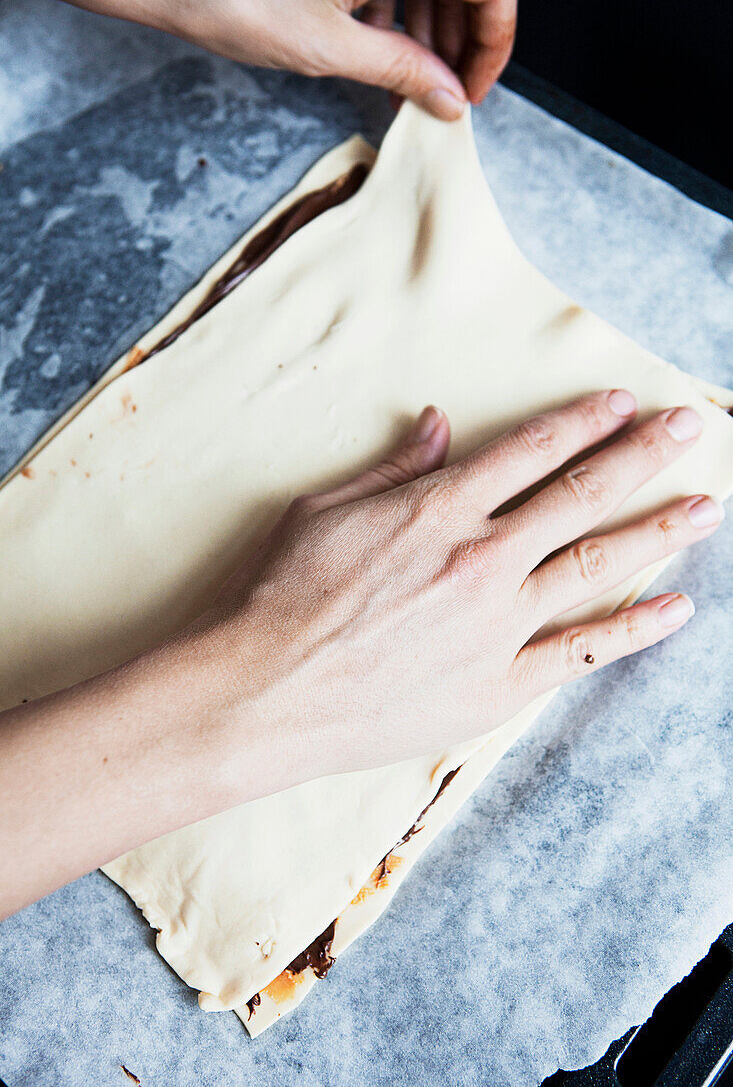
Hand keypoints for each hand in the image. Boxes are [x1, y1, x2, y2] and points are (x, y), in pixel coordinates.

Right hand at [2, 391, 721, 917]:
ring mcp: (497, 624)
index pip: (531, 451)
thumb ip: (394, 468)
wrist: (265, 692)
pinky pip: (581, 652)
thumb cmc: (281, 595)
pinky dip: (633, 629)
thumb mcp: (324, 509)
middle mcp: (481, 557)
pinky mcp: (498, 685)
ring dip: (659, 529)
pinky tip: (677, 608)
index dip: (582, 421)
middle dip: (642, 455)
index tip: (621, 404)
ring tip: (708, 507)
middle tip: (689, 428)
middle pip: (581, 494)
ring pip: (597, 565)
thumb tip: (441, 426)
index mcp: (438, 508)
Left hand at [14, 0, 518, 117]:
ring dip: (432, 30)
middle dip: (463, 39)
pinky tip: (391, 60)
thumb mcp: (330, 47)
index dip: (493, 41)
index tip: (477, 89)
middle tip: (451, 95)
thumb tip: (450, 99)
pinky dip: (399, 15)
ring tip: (418, 87)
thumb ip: (401, 69)